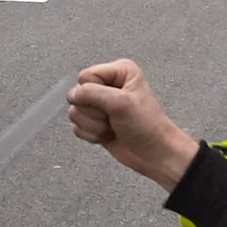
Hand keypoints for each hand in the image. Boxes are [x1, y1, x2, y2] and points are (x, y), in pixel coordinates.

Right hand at [66, 60, 199, 187]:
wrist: (154, 153)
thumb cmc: (147, 126)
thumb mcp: (120, 103)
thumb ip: (92, 93)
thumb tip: (72, 95)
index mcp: (119, 72)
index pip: (85, 77)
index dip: (93, 93)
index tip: (113, 104)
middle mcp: (108, 85)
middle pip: (78, 95)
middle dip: (94, 112)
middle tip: (114, 117)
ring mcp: (100, 105)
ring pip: (75, 112)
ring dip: (93, 125)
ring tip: (113, 127)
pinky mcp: (95, 122)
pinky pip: (77, 127)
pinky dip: (91, 135)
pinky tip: (108, 134)